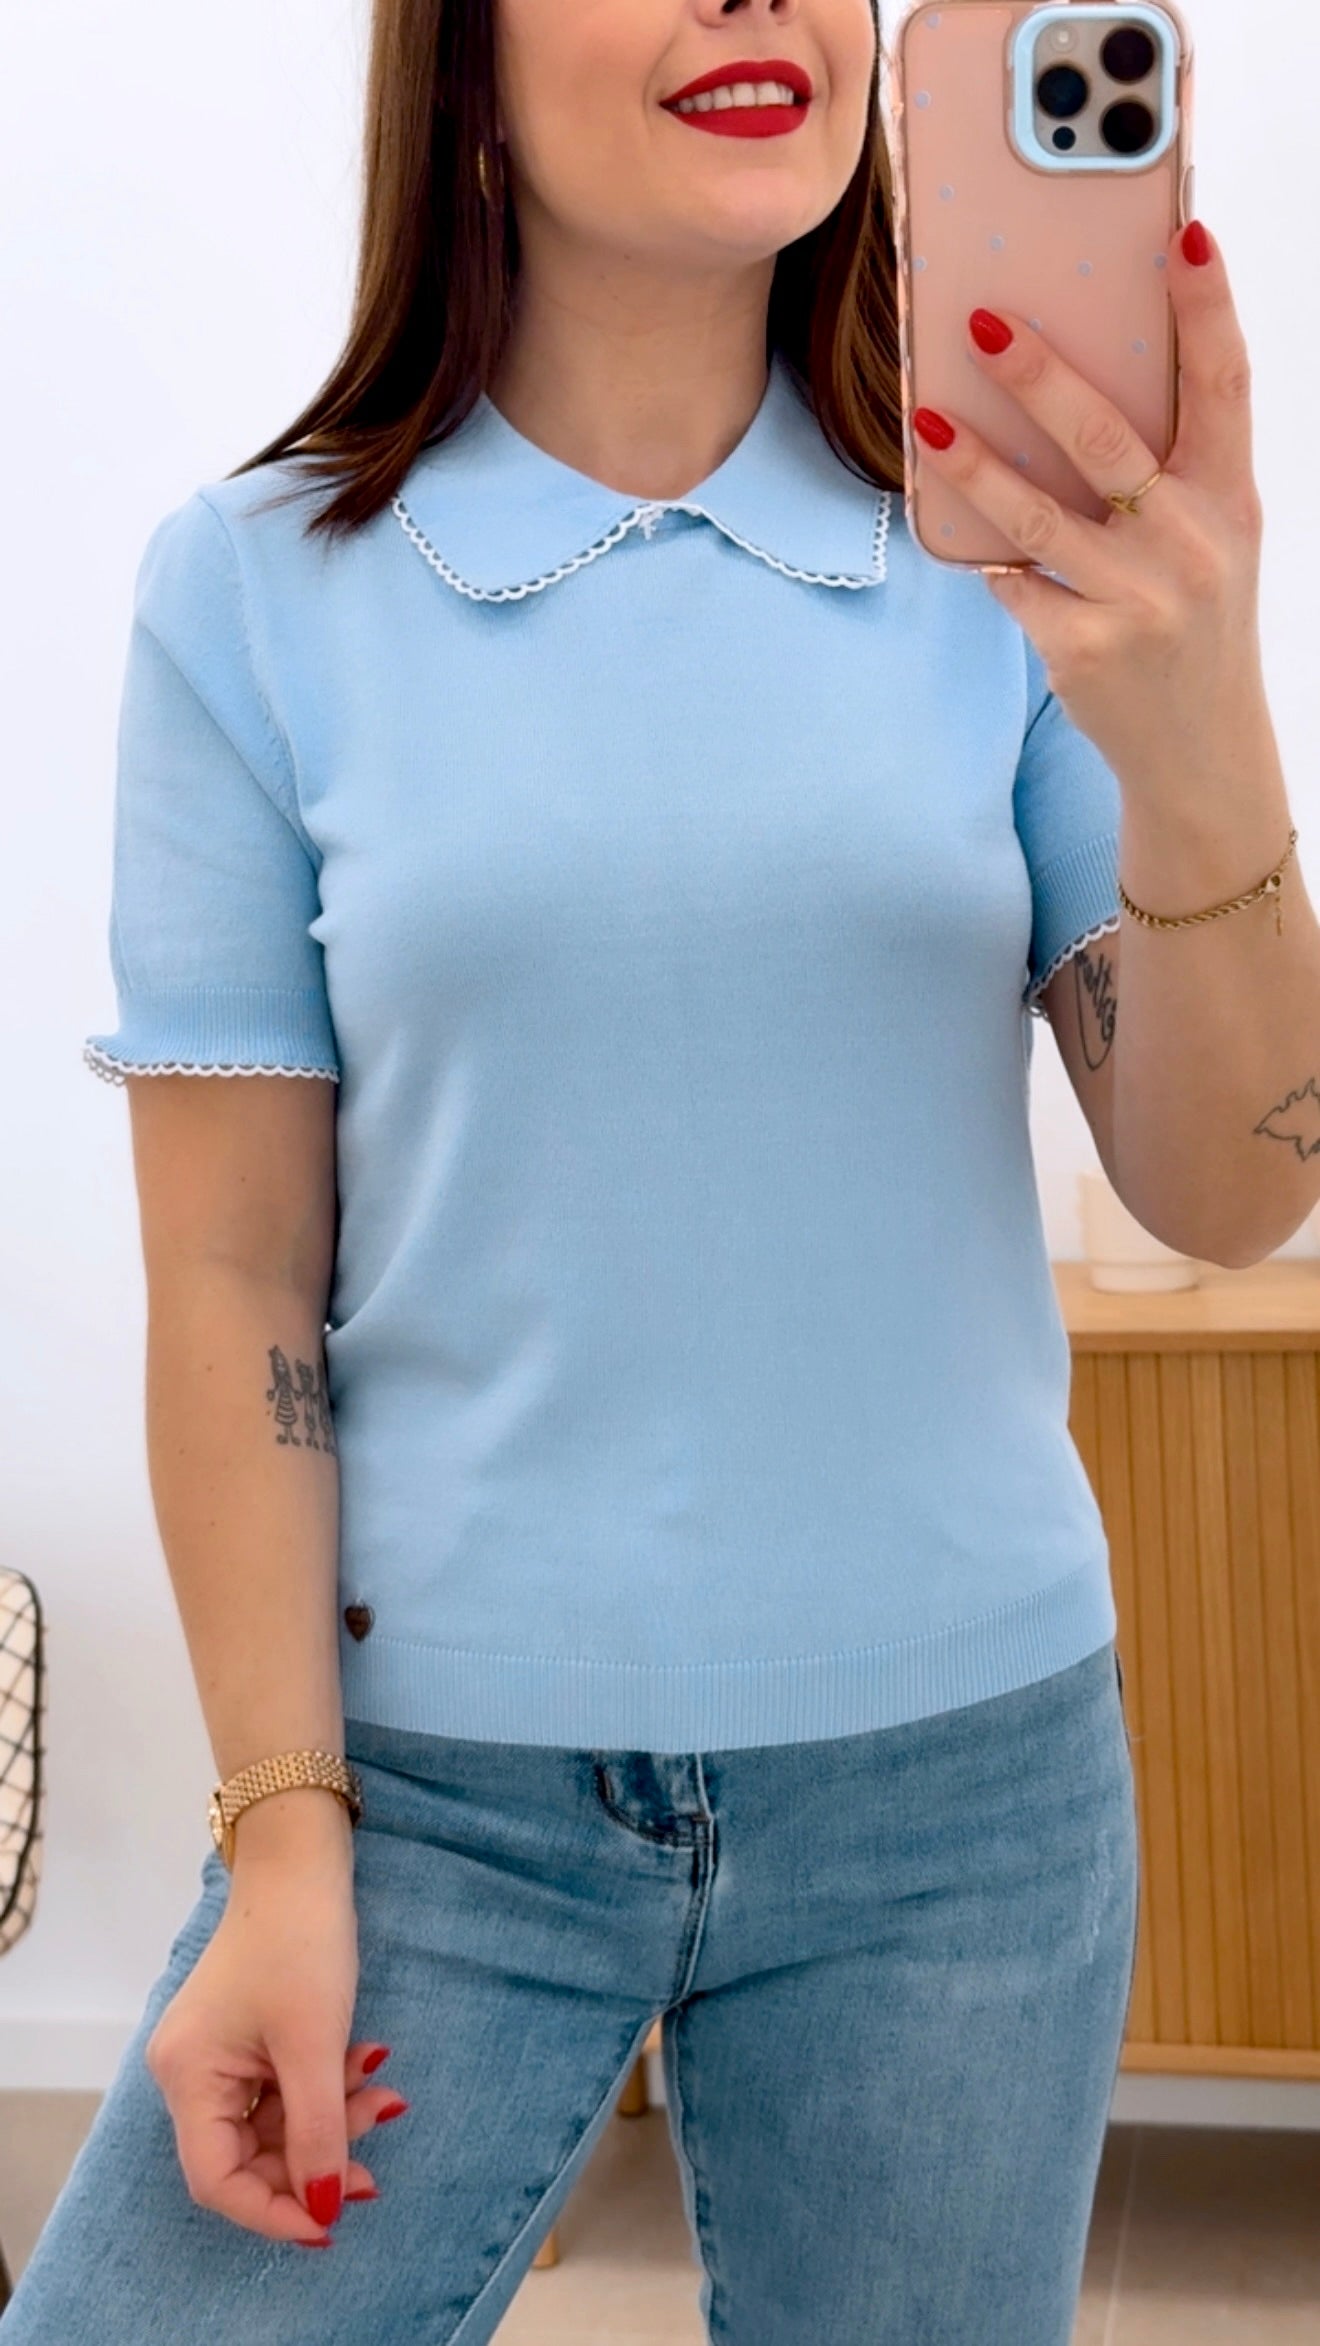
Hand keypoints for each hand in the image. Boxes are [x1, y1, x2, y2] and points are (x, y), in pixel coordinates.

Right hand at [145, 1864, 405, 2246]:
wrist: (303, 1859)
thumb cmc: (300, 1942)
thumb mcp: (315, 2044)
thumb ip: (318, 2133)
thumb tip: (324, 2211)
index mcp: (187, 2077)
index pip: (217, 2180)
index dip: (274, 2212)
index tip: (333, 2224)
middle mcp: (191, 2073)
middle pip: (249, 2156)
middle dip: (316, 2161)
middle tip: (376, 2167)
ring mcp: (219, 2054)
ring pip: (276, 2123)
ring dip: (334, 2119)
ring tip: (385, 2092)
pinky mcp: (249, 2037)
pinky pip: (286, 2087)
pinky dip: (329, 2087)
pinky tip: (370, 2061)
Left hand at [911, 221, 1268, 801]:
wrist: (1201, 748)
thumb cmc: (1194, 617)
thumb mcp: (1211, 535)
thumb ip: (1169, 466)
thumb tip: (1079, 373)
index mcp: (1231, 497)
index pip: (1226, 382)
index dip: (1207, 306)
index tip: (1183, 234)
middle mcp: (1194, 544)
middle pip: (1109, 440)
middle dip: (1041, 378)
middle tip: (984, 323)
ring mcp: (1139, 600)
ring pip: (1039, 515)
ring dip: (976, 463)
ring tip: (928, 419)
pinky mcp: (1086, 649)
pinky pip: (1015, 583)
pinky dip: (985, 554)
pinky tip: (953, 523)